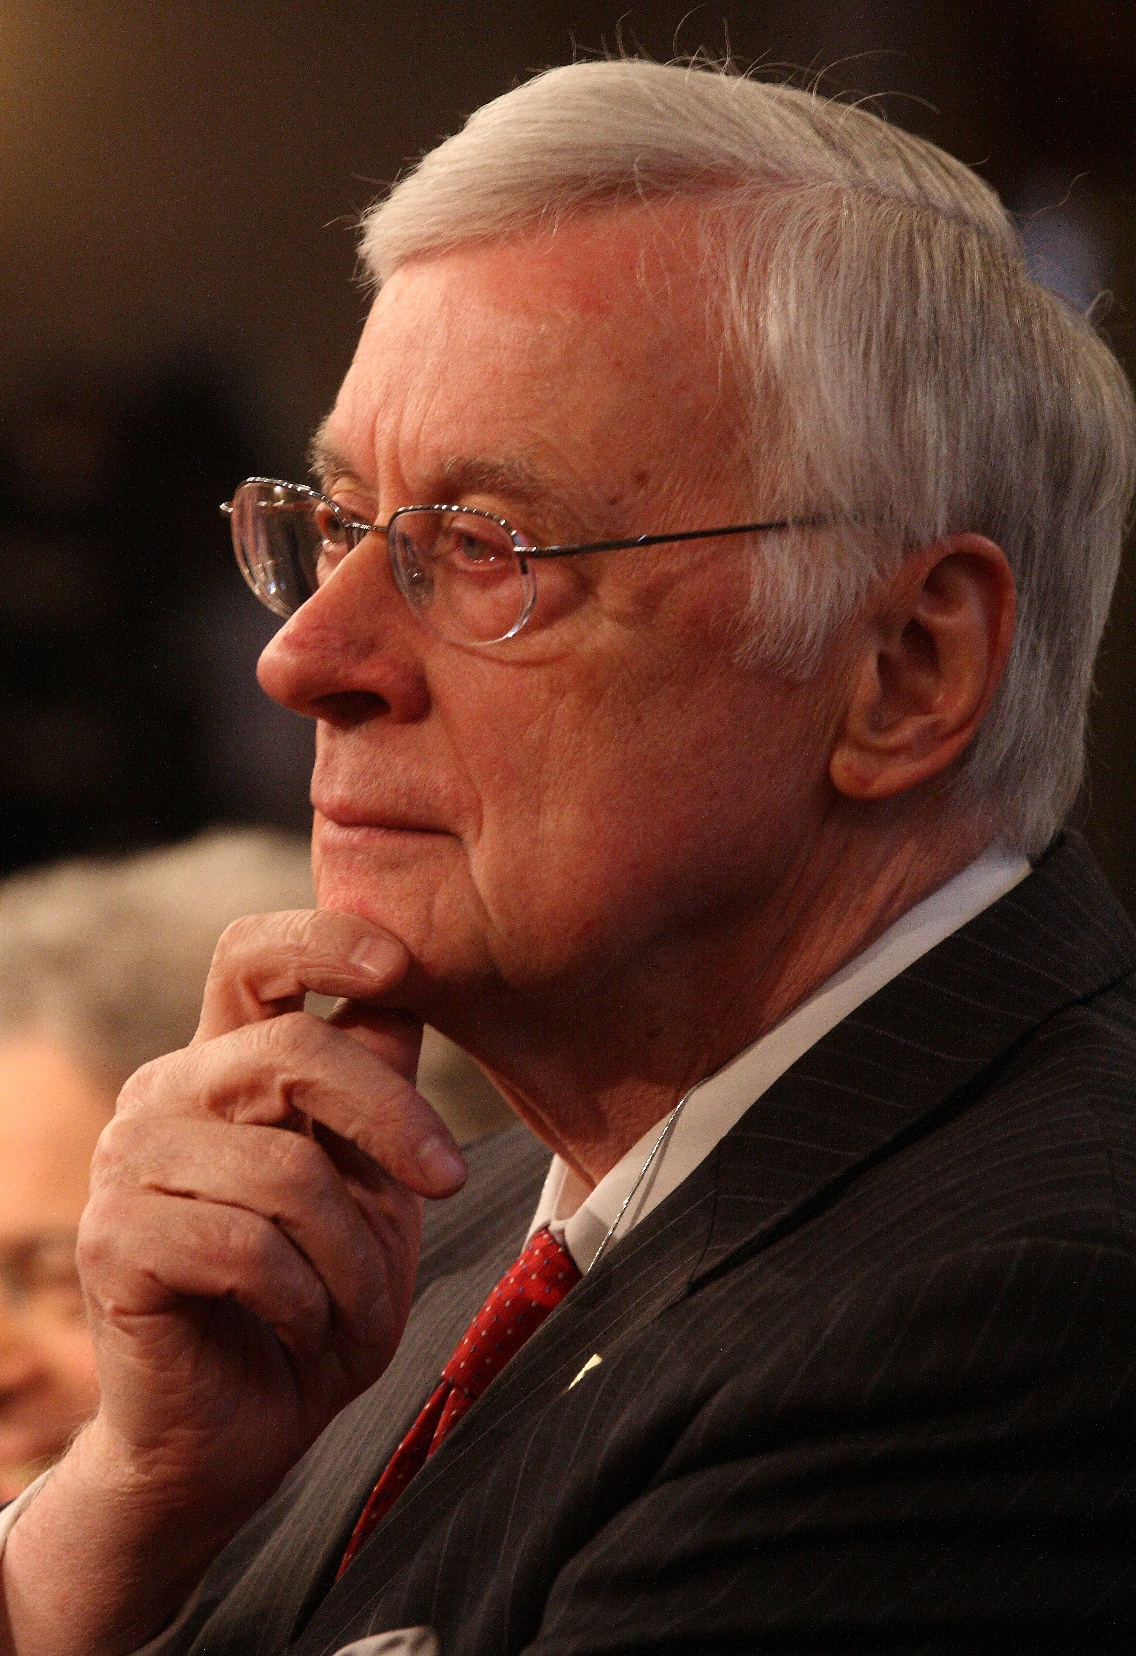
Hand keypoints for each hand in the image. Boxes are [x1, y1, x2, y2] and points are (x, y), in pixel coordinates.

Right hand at [75, 907, 466, 1526]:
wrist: (237, 1437)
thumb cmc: (316, 1301)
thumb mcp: (374, 1188)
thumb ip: (380, 1092)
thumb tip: (408, 989)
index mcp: (228, 1064)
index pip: (253, 955)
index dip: (323, 938)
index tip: (401, 964)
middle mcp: (169, 1094)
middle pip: (292, 1048)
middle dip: (391, 1117)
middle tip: (446, 1181)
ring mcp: (128, 1162)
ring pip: (286, 1170)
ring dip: (351, 1257)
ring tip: (350, 1307)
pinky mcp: (112, 1240)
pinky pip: (244, 1247)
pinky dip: (302, 1300)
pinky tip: (297, 1326)